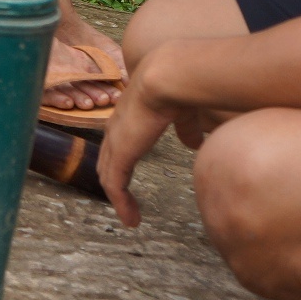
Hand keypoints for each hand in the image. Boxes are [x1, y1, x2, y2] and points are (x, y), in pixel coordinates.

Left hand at [97, 69, 176, 227]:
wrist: (166, 80)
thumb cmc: (176, 89)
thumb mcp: (183, 113)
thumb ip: (186, 129)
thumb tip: (195, 142)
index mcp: (129, 116)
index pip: (118, 142)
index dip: (121, 159)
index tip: (128, 175)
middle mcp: (116, 128)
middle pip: (106, 160)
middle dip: (113, 181)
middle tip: (122, 201)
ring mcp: (115, 142)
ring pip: (108, 175)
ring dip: (118, 198)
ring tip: (129, 217)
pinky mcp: (119, 155)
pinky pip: (114, 186)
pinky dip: (121, 204)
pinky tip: (130, 219)